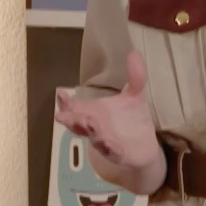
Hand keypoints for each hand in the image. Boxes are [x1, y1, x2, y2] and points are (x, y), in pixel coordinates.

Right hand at [53, 51, 166, 195]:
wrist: (145, 147)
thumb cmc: (133, 120)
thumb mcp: (134, 96)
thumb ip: (134, 77)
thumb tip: (133, 51)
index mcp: (94, 112)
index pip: (75, 107)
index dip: (66, 103)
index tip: (60, 94)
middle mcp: (95, 127)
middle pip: (78, 123)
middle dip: (72, 119)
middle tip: (62, 115)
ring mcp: (105, 142)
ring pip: (93, 137)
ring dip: (90, 131)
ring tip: (88, 123)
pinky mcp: (119, 154)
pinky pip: (112, 151)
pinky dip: (109, 147)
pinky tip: (108, 142)